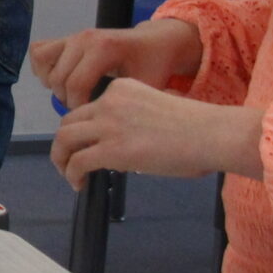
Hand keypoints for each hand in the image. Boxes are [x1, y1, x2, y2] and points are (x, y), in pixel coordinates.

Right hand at [29, 20, 202, 108]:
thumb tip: (104, 127)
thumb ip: (125, 104)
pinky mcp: (66, 38)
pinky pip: (39, 51)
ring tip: (70, 92)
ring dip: (52, 83)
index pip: (76, 83)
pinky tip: (59, 79)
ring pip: (44, 62)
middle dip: (66, 99)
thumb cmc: (153, 65)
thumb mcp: (147, 86)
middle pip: (58, 77)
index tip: (91, 114)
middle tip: (83, 108)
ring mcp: (73, 36)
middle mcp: (84, 39)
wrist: (154, 41)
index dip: (78, 106)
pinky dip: (43, 68)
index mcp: (103, 48)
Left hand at [50, 79, 264, 189]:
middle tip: (69, 160)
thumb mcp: (158, 107)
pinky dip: (71, 174)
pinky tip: (79, 184)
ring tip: (69, 174)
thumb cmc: (197, 126)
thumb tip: (124, 143)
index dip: (84, 129)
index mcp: (122, 89)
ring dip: (61, 159)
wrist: (212, 134)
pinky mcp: (112, 150)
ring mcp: (109, 125)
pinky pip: (77, 162)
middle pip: (69, 121)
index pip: (89, 107)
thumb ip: (135, 118)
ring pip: (64, 140)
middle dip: (65, 143)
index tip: (89, 144)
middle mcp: (109, 102)